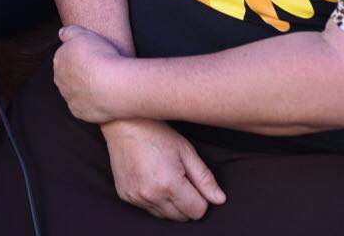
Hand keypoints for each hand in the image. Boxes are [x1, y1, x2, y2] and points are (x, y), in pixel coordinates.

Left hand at [54, 24, 126, 124]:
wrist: (112, 83)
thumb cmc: (100, 56)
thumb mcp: (83, 33)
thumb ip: (69, 32)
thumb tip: (61, 34)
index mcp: (59, 61)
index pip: (65, 57)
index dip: (80, 57)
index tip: (92, 57)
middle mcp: (60, 81)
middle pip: (68, 76)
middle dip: (80, 74)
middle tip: (98, 70)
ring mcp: (69, 98)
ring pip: (75, 92)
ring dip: (86, 89)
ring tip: (103, 84)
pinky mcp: (79, 112)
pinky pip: (84, 107)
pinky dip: (92, 103)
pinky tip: (103, 97)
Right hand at [101, 118, 225, 221]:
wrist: (123, 124)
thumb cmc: (156, 133)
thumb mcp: (186, 151)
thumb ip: (205, 178)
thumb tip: (219, 199)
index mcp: (169, 184)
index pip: (197, 211)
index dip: (201, 198)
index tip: (194, 182)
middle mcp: (151, 196)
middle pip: (181, 217)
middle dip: (187, 202)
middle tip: (180, 178)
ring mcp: (136, 197)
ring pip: (164, 216)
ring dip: (170, 203)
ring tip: (164, 177)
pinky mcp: (126, 196)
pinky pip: (148, 209)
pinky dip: (154, 199)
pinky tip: (151, 179)